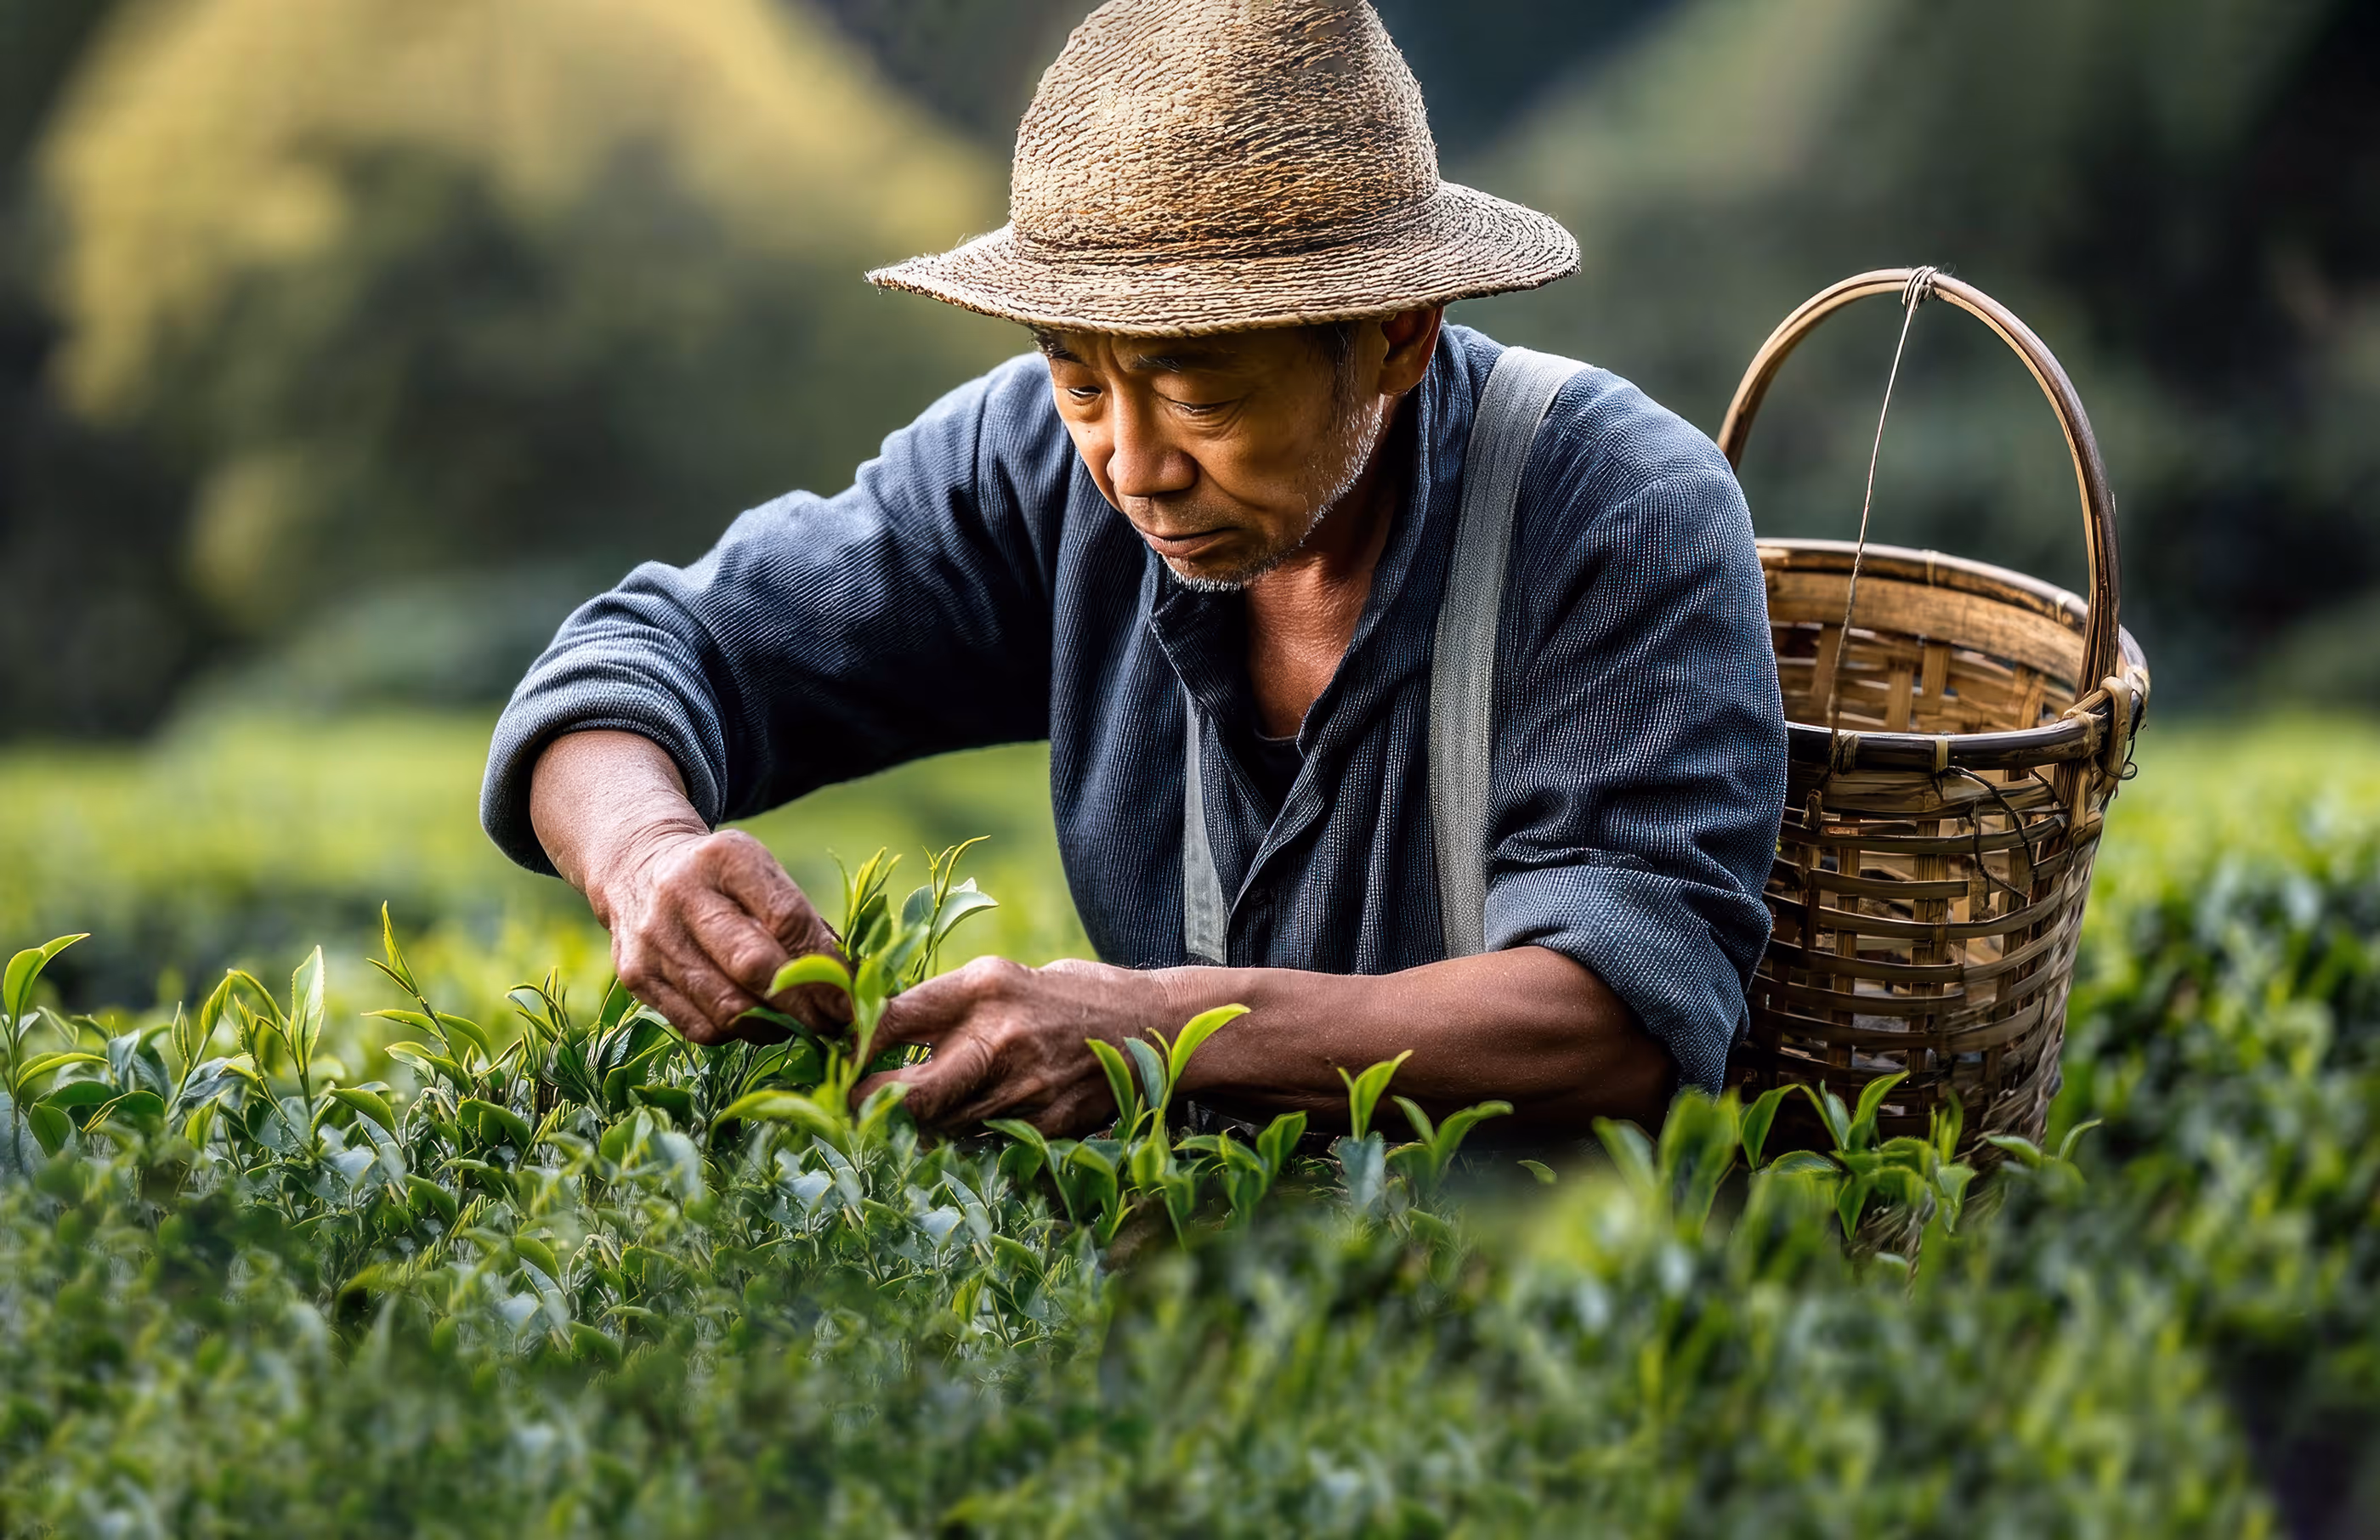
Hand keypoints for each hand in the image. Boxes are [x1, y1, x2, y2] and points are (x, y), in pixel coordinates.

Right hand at [589, 826, 848, 1045]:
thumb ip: (802, 921)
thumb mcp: (761, 873)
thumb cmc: (722, 877)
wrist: (637, 867)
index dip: (827, 964)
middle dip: (805, 1004)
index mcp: (725, 858)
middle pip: (755, 967)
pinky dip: (738, 1033)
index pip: (788, 919)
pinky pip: (701, 1027)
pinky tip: (758, 1022)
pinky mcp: (636, 977)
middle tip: (835, 1022)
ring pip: (728, 1007)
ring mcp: (654, 940)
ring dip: (776, 1026)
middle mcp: (682, 895)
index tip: (854, 993)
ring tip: (802, 1025)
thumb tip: (852, 983)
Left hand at [858, 957, 1175, 1134]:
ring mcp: (1024, 1089)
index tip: (829, 1061)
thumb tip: (867, 1037)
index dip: (848, 1047)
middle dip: (868, 1110)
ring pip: (938, 1130)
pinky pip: (981, 1146)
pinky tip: (961, 1131)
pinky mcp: (1045, 1129)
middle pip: (907, 1097)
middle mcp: (999, 1038)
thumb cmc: (1061, 997)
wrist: (1151, 1027)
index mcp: (982, 986)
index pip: (889, 1020)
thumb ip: (941, 1008)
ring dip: (913, 1131)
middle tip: (844, 1112)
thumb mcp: (999, 979)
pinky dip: (962, 1142)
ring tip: (894, 1124)